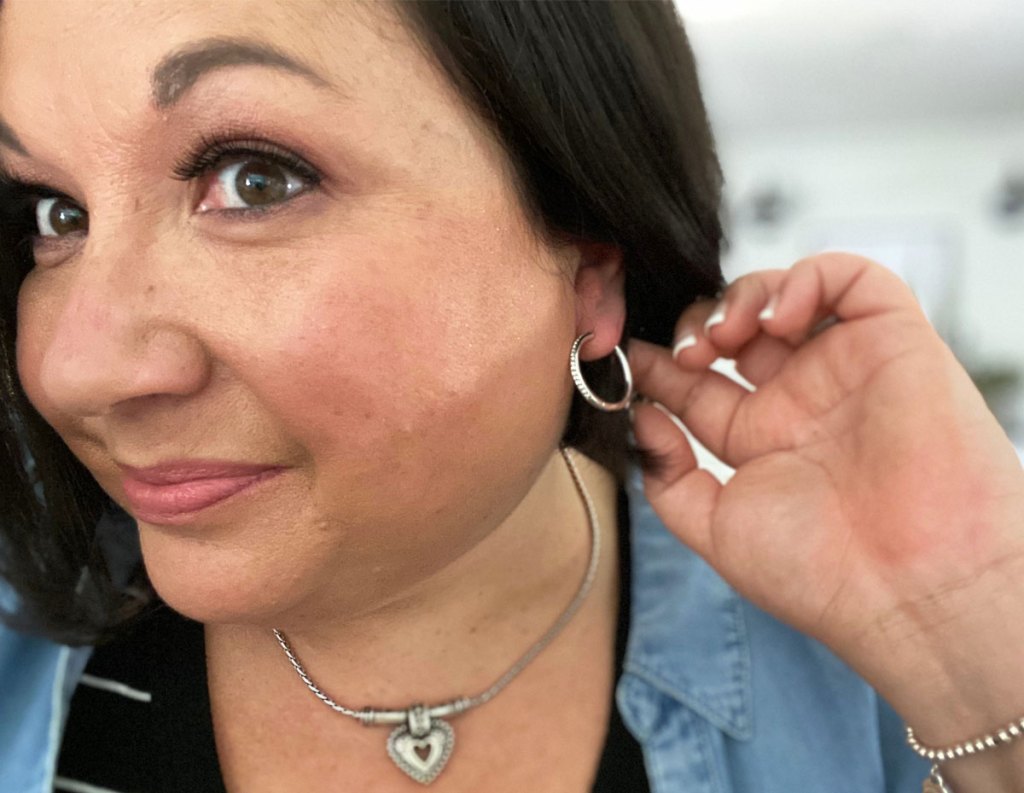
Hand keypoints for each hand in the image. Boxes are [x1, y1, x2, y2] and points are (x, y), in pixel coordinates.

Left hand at [629, 253, 1023, 675]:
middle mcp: (802, 400)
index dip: (659, 364)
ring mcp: (846, 368)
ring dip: (741, 298)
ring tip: (723, 336)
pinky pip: (855, 279)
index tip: (627, 356)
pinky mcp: (896, 341)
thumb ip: (667, 475)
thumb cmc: (821, 573)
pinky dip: (807, 278)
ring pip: (787, 294)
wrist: (911, 588)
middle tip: (685, 351)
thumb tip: (641, 417)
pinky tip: (776, 318)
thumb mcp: (715, 530)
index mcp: (761, 441)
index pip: (698, 383)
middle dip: (696, 326)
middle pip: (735, 331)